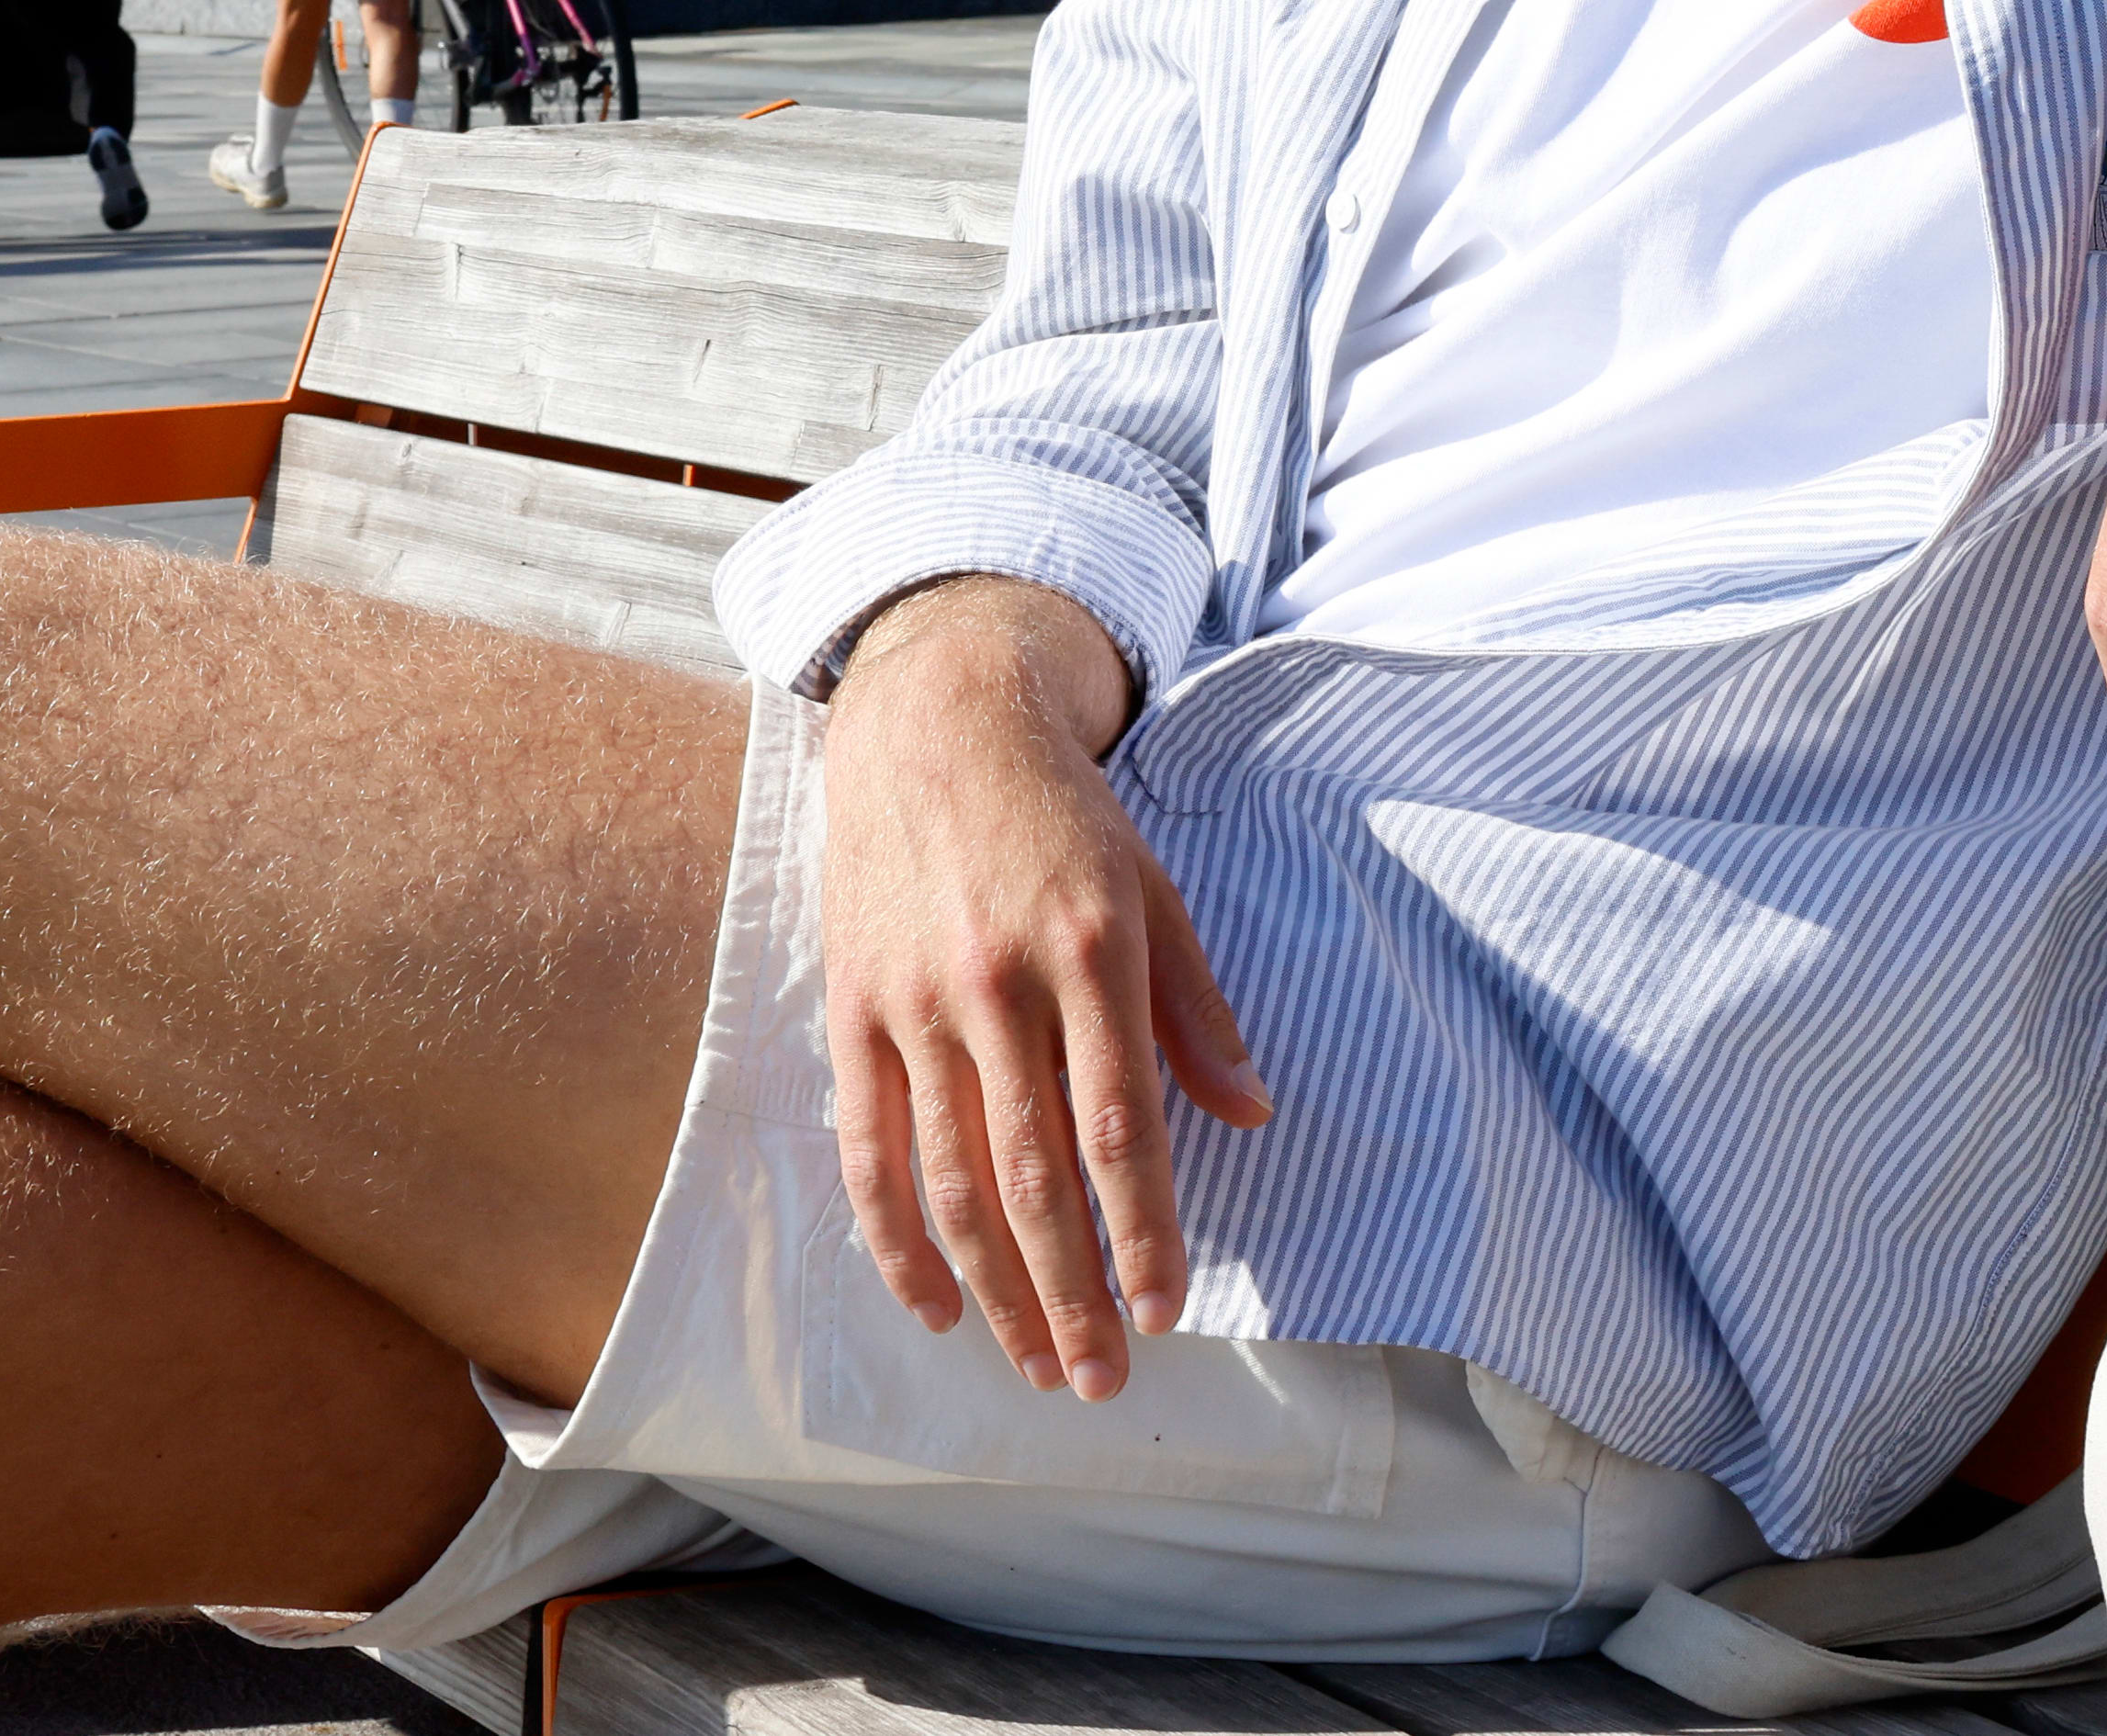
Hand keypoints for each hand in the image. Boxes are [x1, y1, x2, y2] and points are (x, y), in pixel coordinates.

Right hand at [802, 578, 1266, 1400]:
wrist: (936, 727)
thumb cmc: (1063, 817)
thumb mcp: (1154, 889)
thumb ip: (1195, 1009)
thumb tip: (1252, 1112)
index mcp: (1092, 955)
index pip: (1120, 1128)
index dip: (1144, 1230)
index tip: (1166, 1308)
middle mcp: (1000, 988)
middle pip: (1035, 1179)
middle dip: (1071, 1293)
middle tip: (1099, 1378)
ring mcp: (917, 1006)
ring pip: (953, 1183)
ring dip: (995, 1290)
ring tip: (1033, 1362)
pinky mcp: (854, 1014)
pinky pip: (872, 1151)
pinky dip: (897, 1241)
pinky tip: (935, 1304)